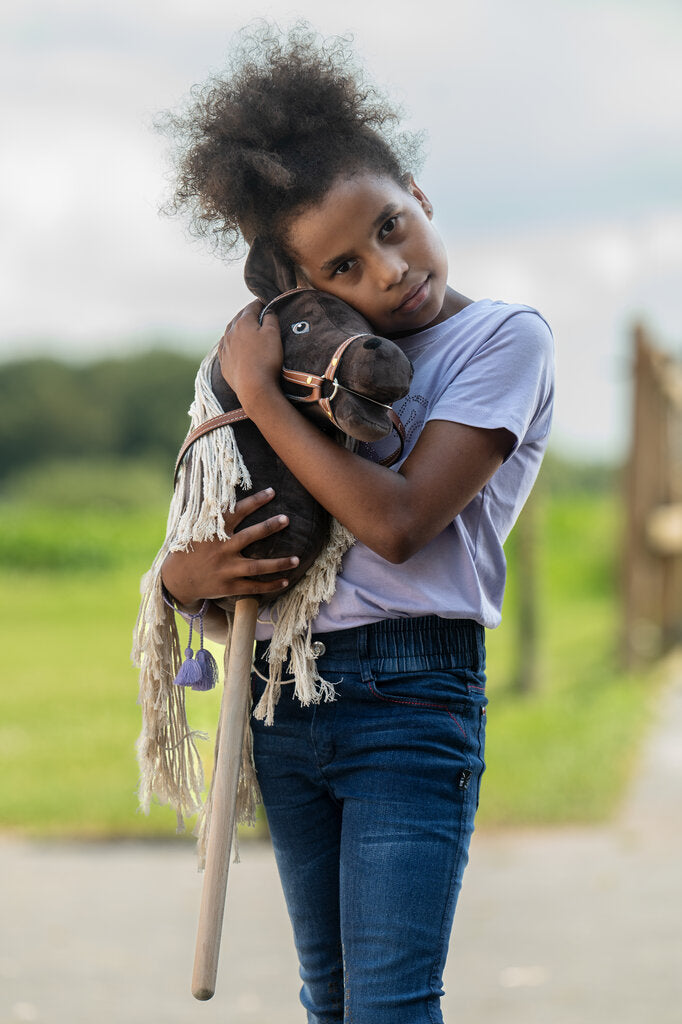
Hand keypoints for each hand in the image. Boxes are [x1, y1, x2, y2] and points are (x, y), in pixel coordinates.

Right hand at [160, 488, 298, 607]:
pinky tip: (286, 581)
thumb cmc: (192, 549)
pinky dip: (270, 585)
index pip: (237, 511)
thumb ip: (214, 515)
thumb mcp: (197, 529)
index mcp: (215, 531)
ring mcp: (225, 569)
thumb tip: (226, 488)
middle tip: (287, 519)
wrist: (176, 580)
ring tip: (297, 560)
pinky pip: (253, 586)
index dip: (255, 501)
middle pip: (250, 536)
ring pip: (257, 566)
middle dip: (269, 527)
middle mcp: (221, 549)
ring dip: (279, 563)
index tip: (272, 492)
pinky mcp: (228, 587)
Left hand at [218, 301, 282, 413]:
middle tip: (257, 313)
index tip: (266, 302)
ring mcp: (225, 348)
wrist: (253, 387)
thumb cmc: (266, 359)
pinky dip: (230, 342)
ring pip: (230, 331)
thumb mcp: (273, 334)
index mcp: (243, 322)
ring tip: (245, 327)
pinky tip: (232, 344)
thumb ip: (271, 318)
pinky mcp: (224, 362)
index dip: (261, 303)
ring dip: (237, 327)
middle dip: (248, 313)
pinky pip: (225, 346)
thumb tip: (267, 311)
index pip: (252, 307)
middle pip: (239, 317)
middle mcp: (230, 332)